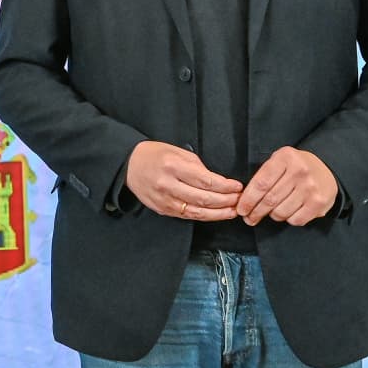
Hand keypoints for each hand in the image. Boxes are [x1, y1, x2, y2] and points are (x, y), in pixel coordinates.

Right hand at [126, 140, 242, 221]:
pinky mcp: (162, 209)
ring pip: (197, 212)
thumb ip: (197, 166)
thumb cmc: (153, 155)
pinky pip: (187, 216)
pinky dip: (204, 216)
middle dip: (226, 201)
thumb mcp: (177, 151)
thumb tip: (217, 181)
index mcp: (173, 166)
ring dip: (219, 213)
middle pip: (204, 198)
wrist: (128, 165)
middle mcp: (168, 185)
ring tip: (232, 211)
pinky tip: (215, 214)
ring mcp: (164, 200)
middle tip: (240, 200)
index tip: (238, 187)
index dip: (226, 186)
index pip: (206, 181)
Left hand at [237, 145, 337, 225]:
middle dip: (255, 212)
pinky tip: (287, 213)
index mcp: (285, 158)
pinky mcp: (319, 202)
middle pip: (269, 199)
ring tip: (270, 213)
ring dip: (272, 216)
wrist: (326, 169)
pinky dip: (288, 219)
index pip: (261, 183)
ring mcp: (311, 188)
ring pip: (281, 211)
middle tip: (249, 218)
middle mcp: (299, 172)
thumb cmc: (295, 167)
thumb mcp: (279, 161)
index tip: (241, 209)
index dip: (248, 199)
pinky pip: (296, 219)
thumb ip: (263, 175)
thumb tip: (244, 199)